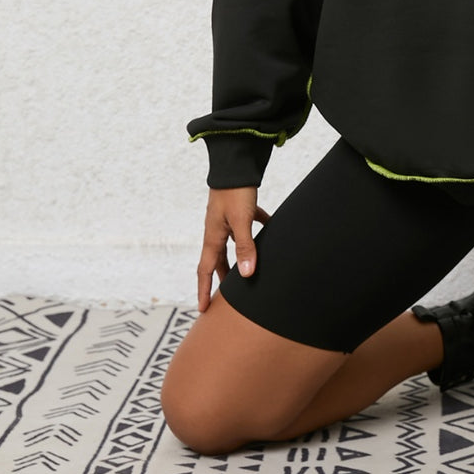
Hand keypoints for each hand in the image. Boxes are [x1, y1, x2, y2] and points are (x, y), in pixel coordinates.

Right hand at [197, 186, 269, 313]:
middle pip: (218, 260)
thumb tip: (245, 275)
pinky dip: (257, 231)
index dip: (204, 290)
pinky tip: (270, 232)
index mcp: (212, 237)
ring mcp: (227, 220)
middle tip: (225, 298)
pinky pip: (247, 225)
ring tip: (246, 271)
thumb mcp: (241, 221)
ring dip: (238, 258)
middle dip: (221, 278)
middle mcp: (217, 230)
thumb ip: (245, 248)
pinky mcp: (239, 209)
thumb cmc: (235, 192)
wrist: (235, 164)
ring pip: (232, 245)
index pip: (205, 270)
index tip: (203, 309)